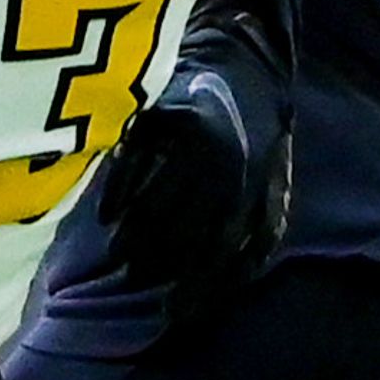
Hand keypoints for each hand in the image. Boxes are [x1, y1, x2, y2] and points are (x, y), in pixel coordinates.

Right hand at [99, 57, 292, 293]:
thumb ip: (262, 227)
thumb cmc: (256, 135)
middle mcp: (221, 169)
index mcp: (248, 187)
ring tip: (119, 256)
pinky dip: (118, 191)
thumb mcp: (272, 182)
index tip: (174, 314)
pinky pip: (133, 161)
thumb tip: (247, 274)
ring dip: (135, 235)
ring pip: (156, 200)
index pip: (219, 249)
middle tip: (135, 280)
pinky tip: (106, 215)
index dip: (197, 286)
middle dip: (157, 262)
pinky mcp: (162, 117)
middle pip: (181, 229)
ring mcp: (189, 142)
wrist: (245, 65)